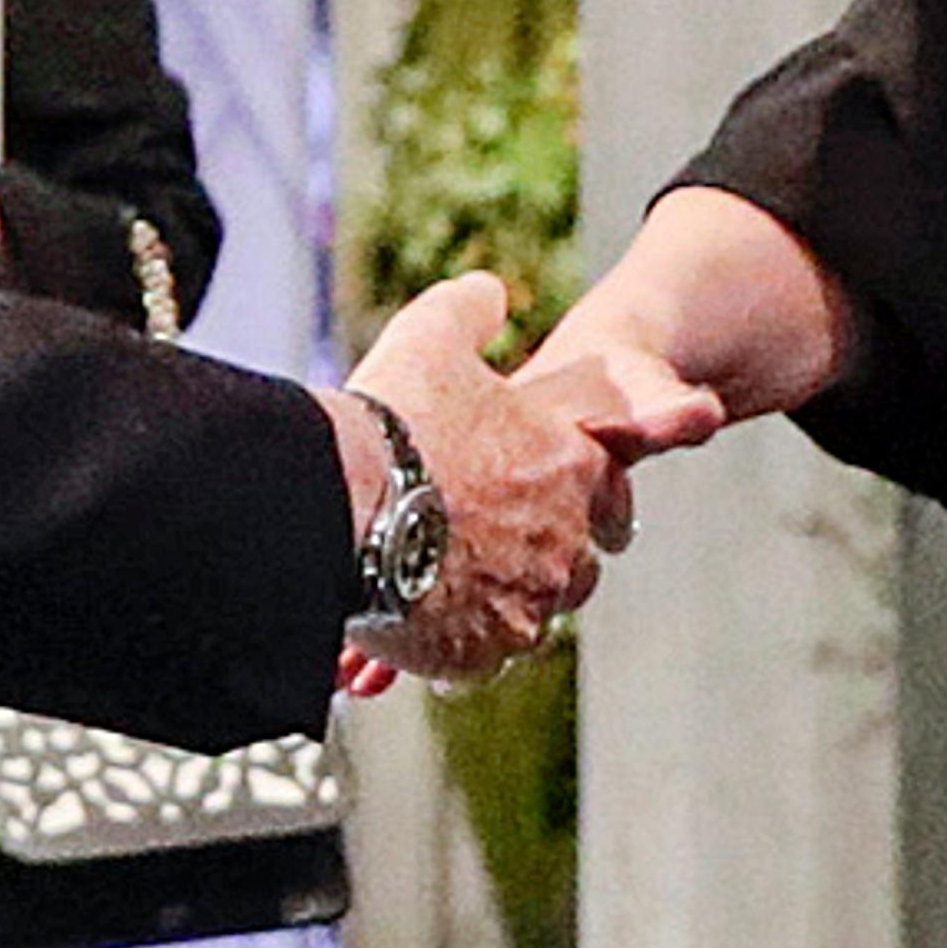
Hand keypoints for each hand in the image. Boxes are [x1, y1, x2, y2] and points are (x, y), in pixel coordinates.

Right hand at [334, 272, 726, 685]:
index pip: (607, 485)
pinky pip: (479, 655)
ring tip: (438, 575)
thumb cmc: (393, 421)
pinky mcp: (480, 654)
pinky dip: (454, 640)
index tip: (539, 487)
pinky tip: (413, 612)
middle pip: (574, 557)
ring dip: (497, 596)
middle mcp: (563, 543)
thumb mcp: (433, 336)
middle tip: (479, 533)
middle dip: (536, 549)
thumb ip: (472, 309)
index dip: (575, 483)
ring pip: (529, 611)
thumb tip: (490, 292)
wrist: (339, 507)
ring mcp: (525, 605)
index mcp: (569, 465)